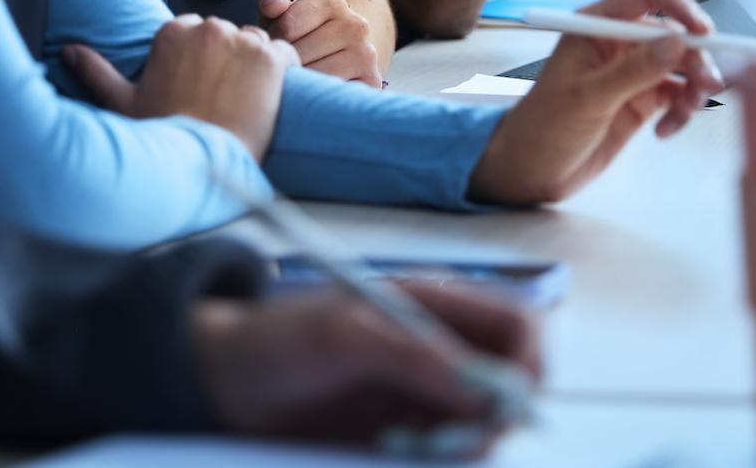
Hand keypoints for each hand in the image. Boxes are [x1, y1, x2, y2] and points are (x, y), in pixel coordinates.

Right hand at [63, 15, 295, 159]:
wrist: (205, 165)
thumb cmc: (163, 137)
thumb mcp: (122, 104)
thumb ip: (96, 71)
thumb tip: (70, 50)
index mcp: (172, 32)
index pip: (195, 31)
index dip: (199, 58)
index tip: (198, 84)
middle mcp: (208, 29)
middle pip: (227, 34)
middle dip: (227, 59)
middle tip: (222, 95)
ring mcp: (242, 42)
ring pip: (256, 41)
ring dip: (254, 64)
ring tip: (244, 98)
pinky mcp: (271, 59)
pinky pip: (285, 53)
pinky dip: (282, 71)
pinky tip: (268, 96)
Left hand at [193, 281, 540, 445]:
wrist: (226, 384)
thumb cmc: (277, 341)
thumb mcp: (341, 338)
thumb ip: (414, 356)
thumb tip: (485, 390)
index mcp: (436, 303)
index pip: (520, 326)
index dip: (530, 363)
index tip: (507, 406)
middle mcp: (442, 347)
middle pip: (515, 384)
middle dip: (497, 418)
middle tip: (446, 441)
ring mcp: (427, 393)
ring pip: (486, 427)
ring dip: (462, 446)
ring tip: (398, 446)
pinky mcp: (408, 435)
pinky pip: (450, 455)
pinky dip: (438, 463)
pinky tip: (388, 453)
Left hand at [257, 0, 382, 86]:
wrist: (348, 49)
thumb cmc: (309, 34)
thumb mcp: (289, 13)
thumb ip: (272, 1)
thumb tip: (271, 4)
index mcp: (333, 3)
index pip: (287, 26)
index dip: (273, 39)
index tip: (276, 44)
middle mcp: (355, 27)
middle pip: (299, 54)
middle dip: (284, 64)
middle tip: (283, 66)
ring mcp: (365, 55)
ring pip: (314, 77)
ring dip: (298, 83)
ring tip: (297, 78)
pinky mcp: (371, 82)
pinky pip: (330, 96)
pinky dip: (317, 97)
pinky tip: (313, 91)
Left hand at [467, 0, 724, 203]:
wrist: (531, 170)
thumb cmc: (543, 127)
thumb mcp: (588, 98)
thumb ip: (634, 70)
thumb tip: (677, 42)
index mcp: (596, 25)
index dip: (680, 6)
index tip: (703, 34)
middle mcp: (617, 42)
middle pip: (673, 31)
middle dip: (696, 55)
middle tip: (709, 84)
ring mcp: (631, 71)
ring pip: (681, 64)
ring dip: (694, 84)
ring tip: (687, 111)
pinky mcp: (641, 99)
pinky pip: (677, 94)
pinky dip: (681, 110)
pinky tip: (665, 131)